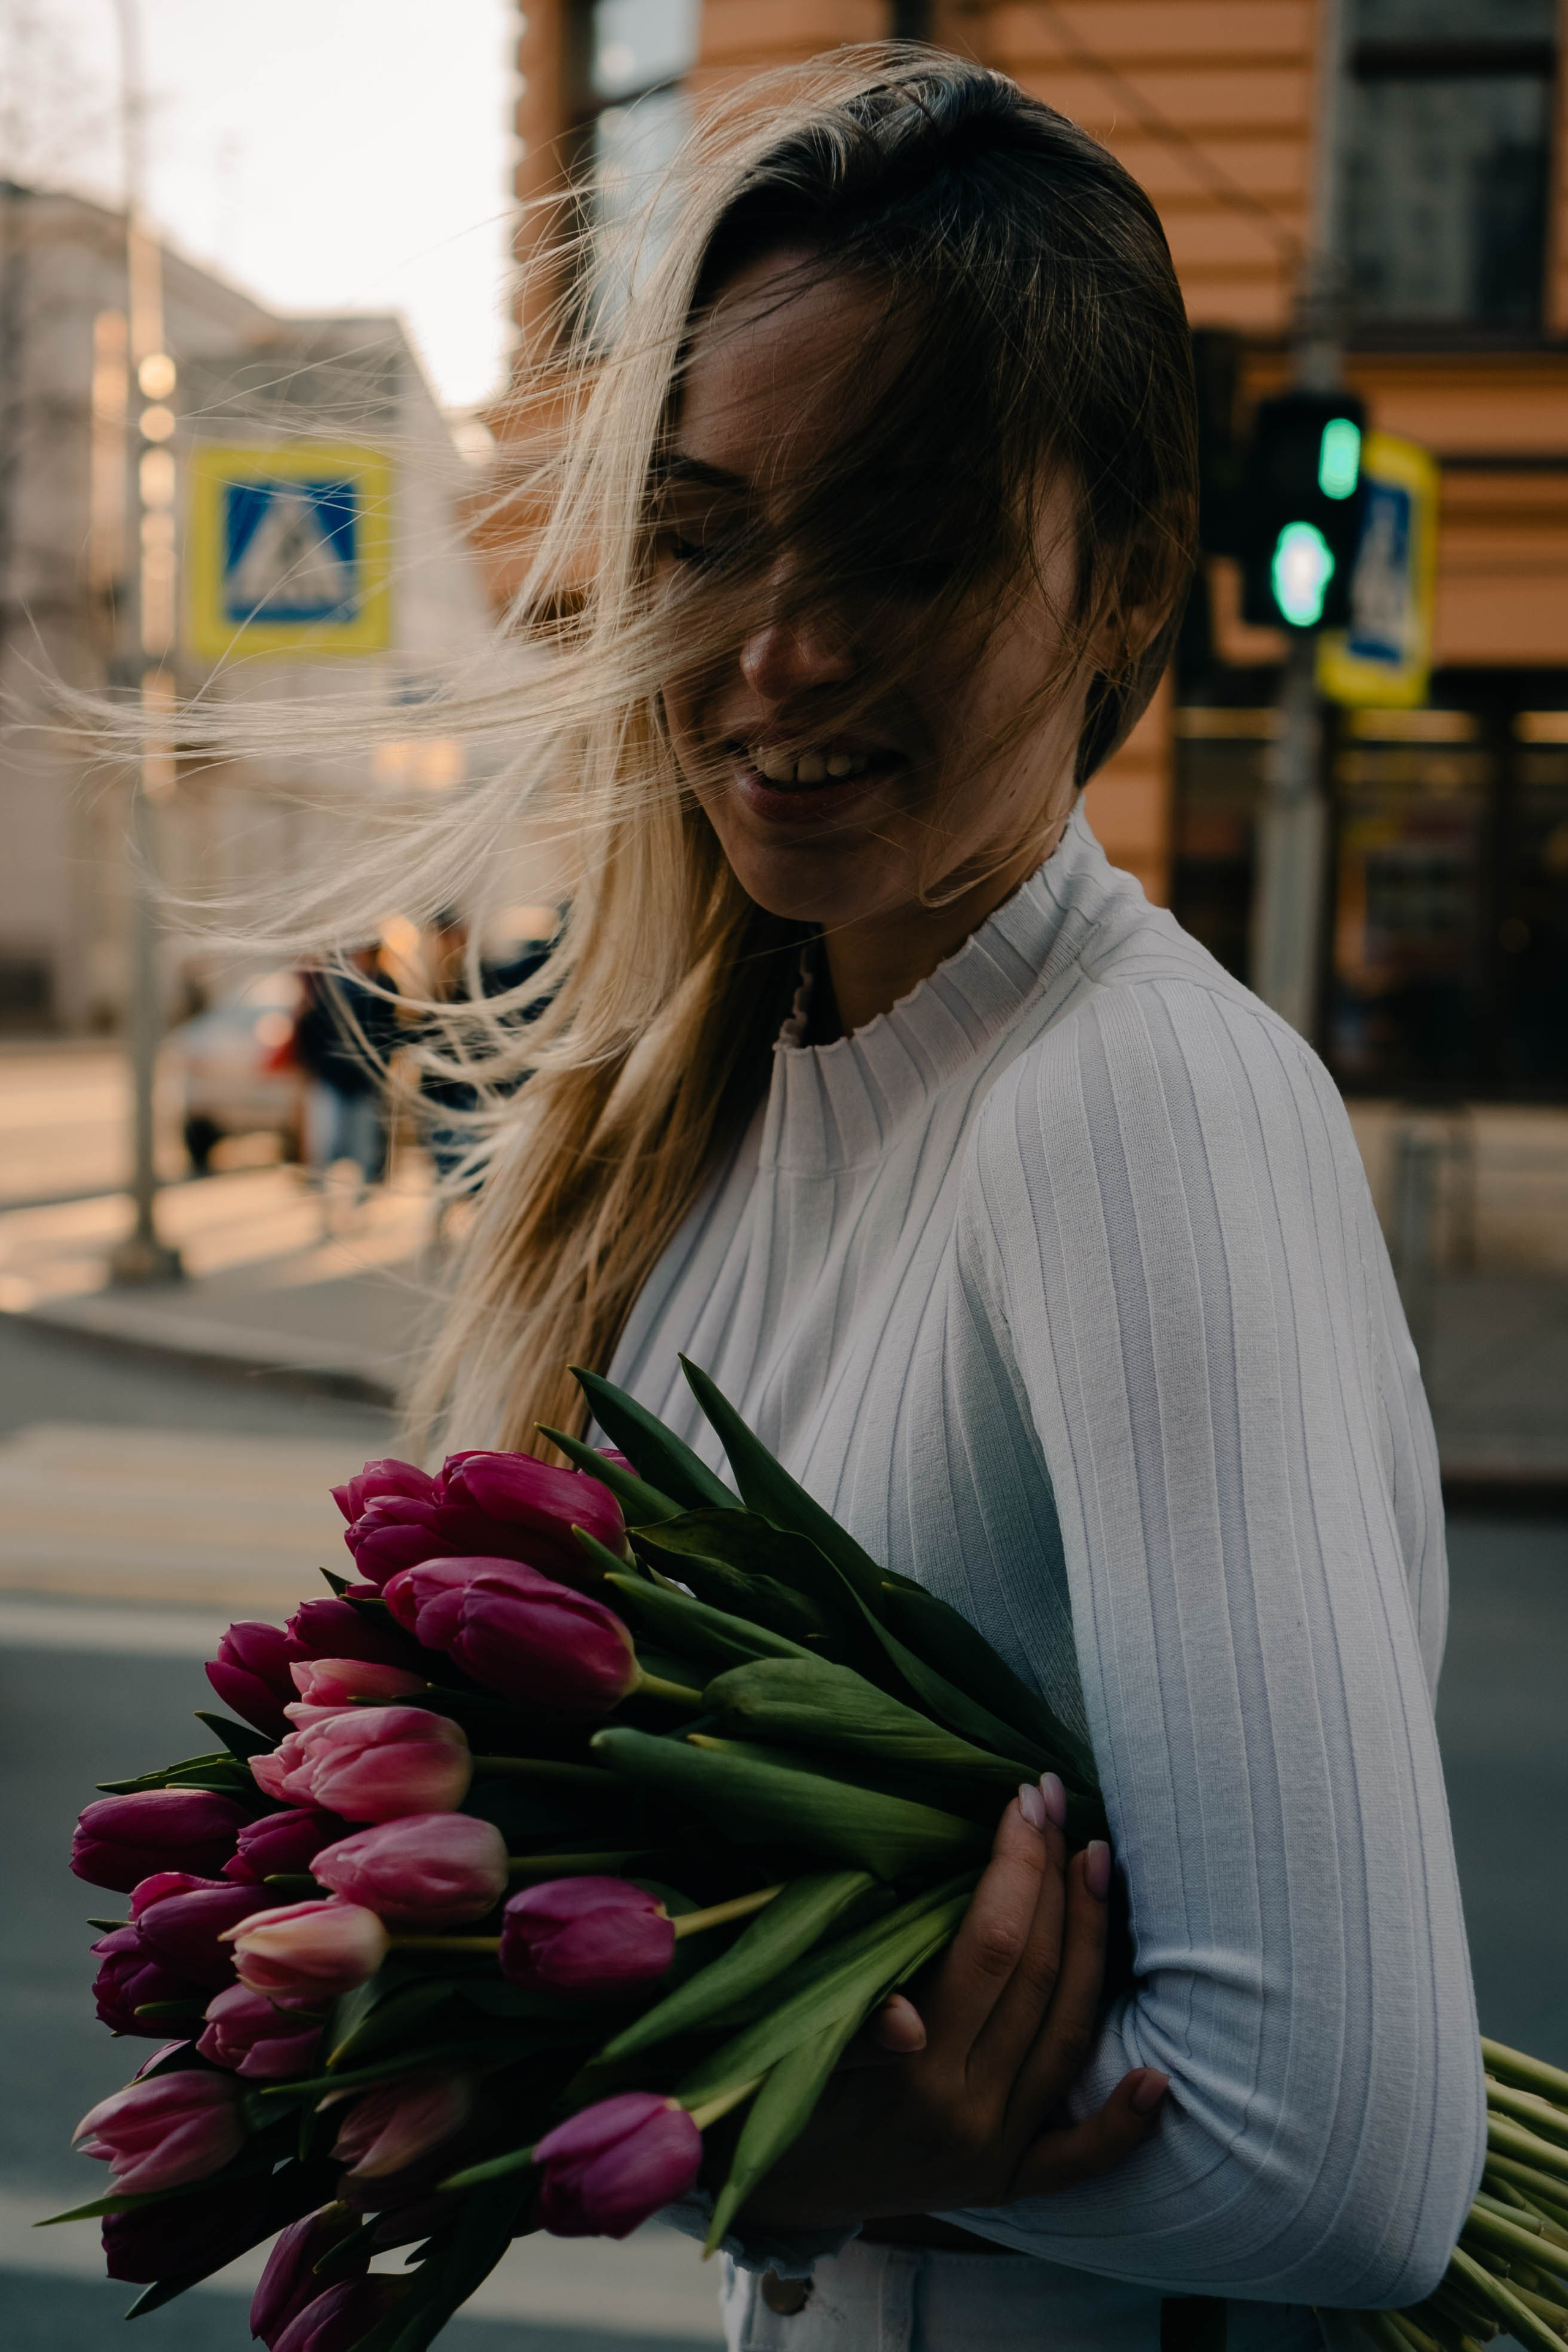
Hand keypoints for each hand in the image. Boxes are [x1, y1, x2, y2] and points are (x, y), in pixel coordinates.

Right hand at [735, 1777, 1166, 2229]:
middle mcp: (967, 2116)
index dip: (1015, 1866)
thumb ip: (845, 2031)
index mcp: (912, 2074)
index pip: (991, 1947)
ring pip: (1069, 2036)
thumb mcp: (781, 2048)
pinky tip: (1160, 2077)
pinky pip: (1080, 2159)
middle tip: (1057, 1802)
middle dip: (1053, 1877)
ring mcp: (994, 2154)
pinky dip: (1124, 2123)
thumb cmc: (762, 2086)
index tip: (1020, 1799)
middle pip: (1038, 1976)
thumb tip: (903, 2022)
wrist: (760, 2186)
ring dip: (1094, 1944)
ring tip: (1097, 1865)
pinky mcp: (1004, 2186)